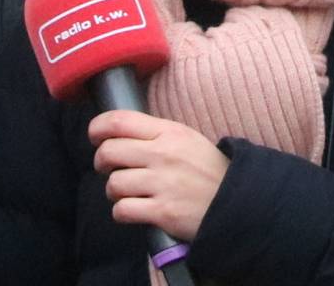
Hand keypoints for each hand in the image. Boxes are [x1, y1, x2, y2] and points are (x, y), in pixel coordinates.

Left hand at [89, 109, 228, 243]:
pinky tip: (133, 211)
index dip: (97, 128)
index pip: (119, 120)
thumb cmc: (209, 171)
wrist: (238, 203)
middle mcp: (163, 154)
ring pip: (113, 184)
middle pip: (108, 152)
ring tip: (127, 193)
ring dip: (114, 191)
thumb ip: (156, 133)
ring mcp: (163, 184)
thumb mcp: (187, 139)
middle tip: (110, 169)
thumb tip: (118, 131)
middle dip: (102, 162)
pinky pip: (123, 210)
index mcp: (169, 132)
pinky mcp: (163, 212)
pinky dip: (122, 212)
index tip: (95, 136)